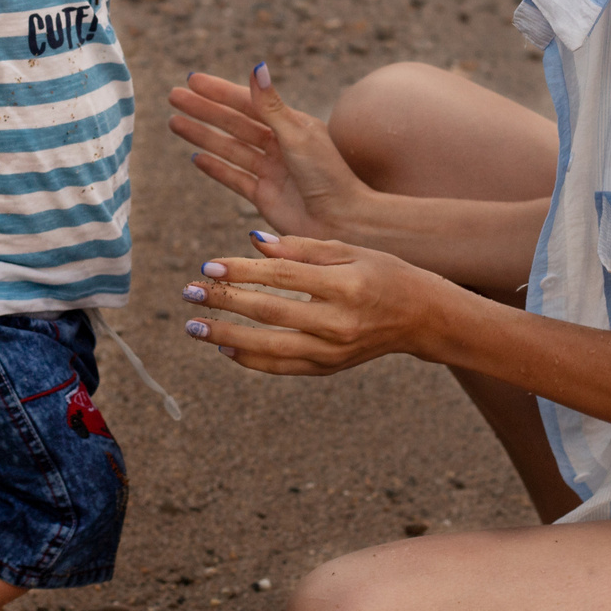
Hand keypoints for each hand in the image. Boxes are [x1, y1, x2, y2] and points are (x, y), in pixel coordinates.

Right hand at [168, 61, 369, 238]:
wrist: (342, 221)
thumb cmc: (328, 175)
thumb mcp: (297, 134)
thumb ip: (270, 105)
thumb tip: (256, 66)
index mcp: (291, 125)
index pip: (247, 103)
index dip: (218, 91)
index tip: (192, 80)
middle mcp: (279, 145)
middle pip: (233, 123)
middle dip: (203, 110)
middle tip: (173, 96)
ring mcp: (270, 171)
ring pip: (228, 148)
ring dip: (202, 135)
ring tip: (174, 123)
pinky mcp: (264, 196)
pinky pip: (233, 177)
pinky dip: (215, 167)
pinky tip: (196, 157)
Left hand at [179, 233, 458, 375]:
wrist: (422, 317)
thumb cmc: (384, 272)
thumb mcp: (348, 250)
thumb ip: (299, 248)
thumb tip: (251, 242)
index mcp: (346, 285)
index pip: (283, 277)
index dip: (243, 272)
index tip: (207, 265)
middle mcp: (339, 323)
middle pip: (270, 314)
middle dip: (225, 303)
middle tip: (189, 293)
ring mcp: (333, 351)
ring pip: (270, 349)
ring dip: (227, 338)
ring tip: (194, 327)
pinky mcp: (329, 368)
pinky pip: (281, 367)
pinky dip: (250, 360)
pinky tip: (224, 348)